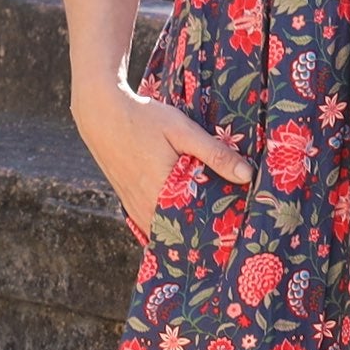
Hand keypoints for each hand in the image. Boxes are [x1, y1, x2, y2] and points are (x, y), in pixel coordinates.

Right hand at [72, 83, 253, 235]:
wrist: (102, 114)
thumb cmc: (144, 119)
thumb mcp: (183, 131)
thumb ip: (215, 153)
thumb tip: (247, 175)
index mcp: (162, 192)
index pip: (194, 228)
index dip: (215, 234)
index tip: (234, 235)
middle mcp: (145, 205)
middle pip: (178, 234)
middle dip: (200, 235)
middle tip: (225, 235)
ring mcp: (132, 206)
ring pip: (161, 231)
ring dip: (181, 232)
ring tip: (207, 230)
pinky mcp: (126, 200)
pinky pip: (148, 223)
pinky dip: (164, 225)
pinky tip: (180, 218)